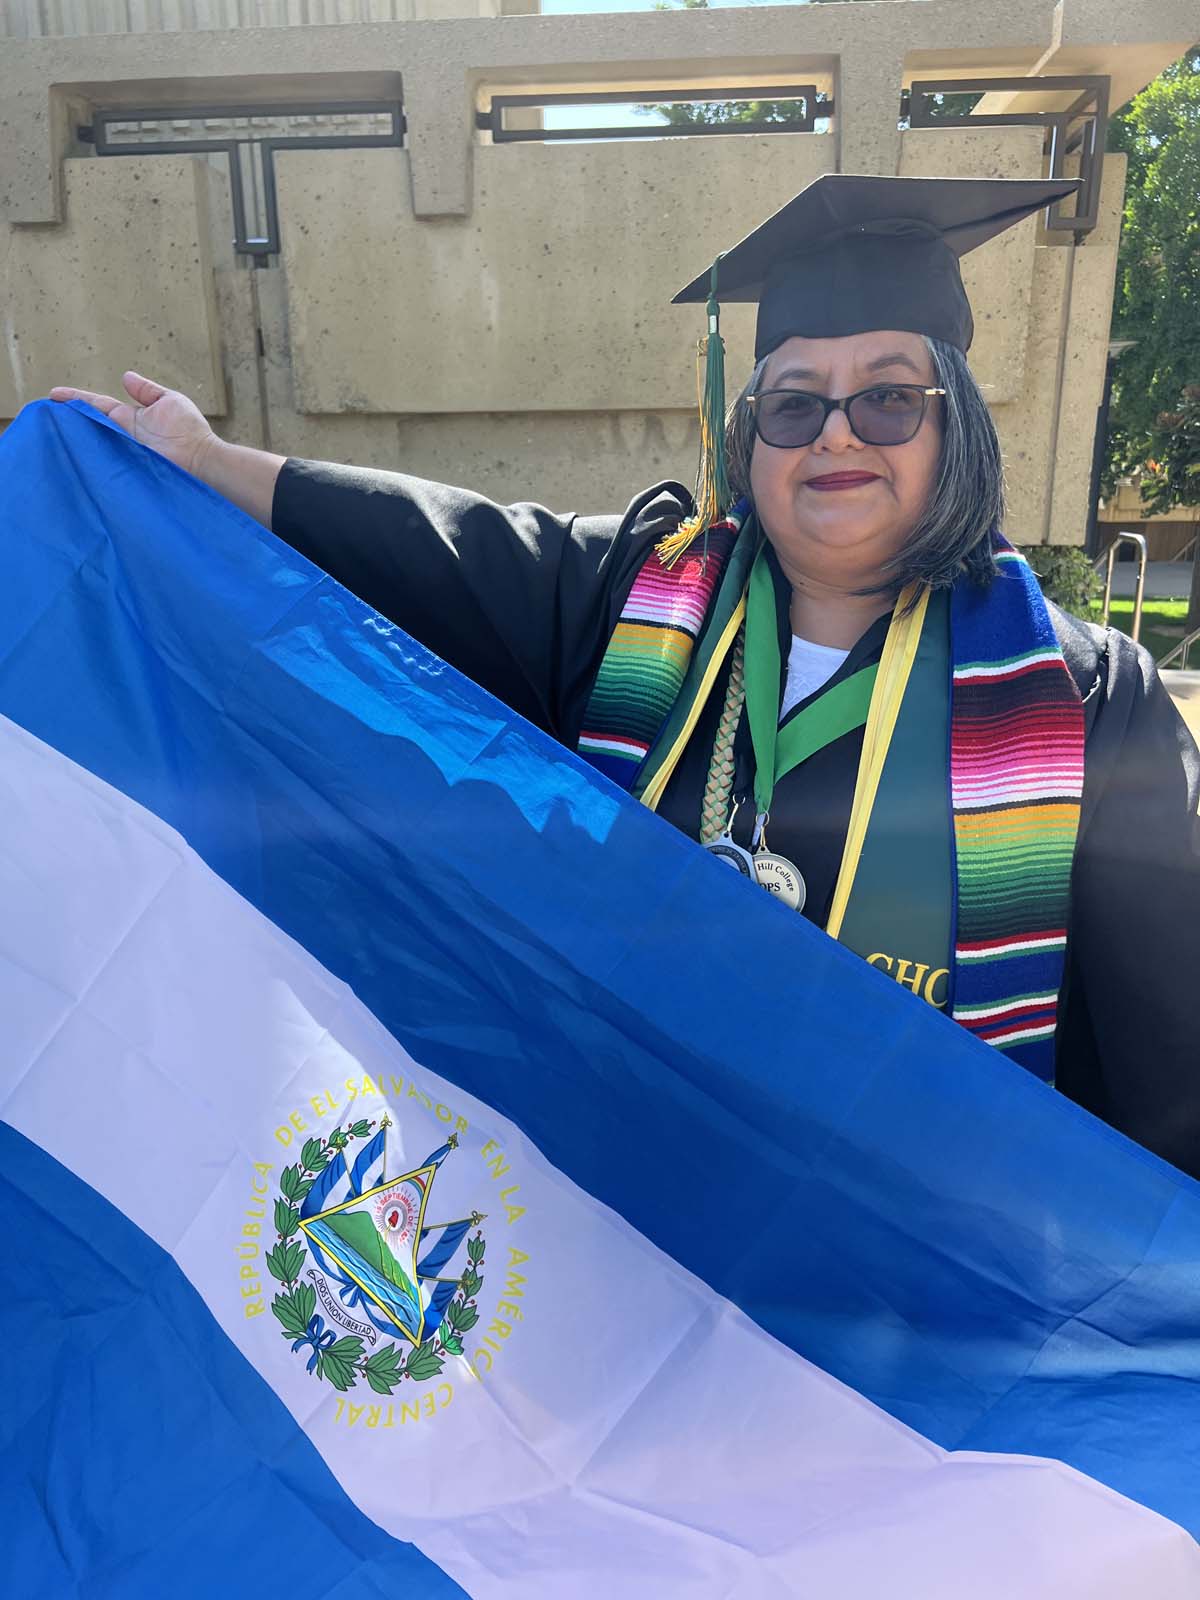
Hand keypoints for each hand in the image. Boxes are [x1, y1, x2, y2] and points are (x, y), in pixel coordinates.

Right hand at [48, 371, 216, 477]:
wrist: (202, 460)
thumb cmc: (190, 431)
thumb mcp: (168, 401)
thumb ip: (146, 390)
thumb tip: (125, 377)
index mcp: (129, 418)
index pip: (96, 406)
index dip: (76, 399)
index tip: (53, 395)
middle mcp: (122, 435)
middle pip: (88, 424)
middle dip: (67, 418)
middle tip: (44, 413)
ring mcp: (123, 452)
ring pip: (91, 442)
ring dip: (72, 434)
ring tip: (48, 426)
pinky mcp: (126, 467)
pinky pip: (102, 460)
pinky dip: (87, 454)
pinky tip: (69, 447)